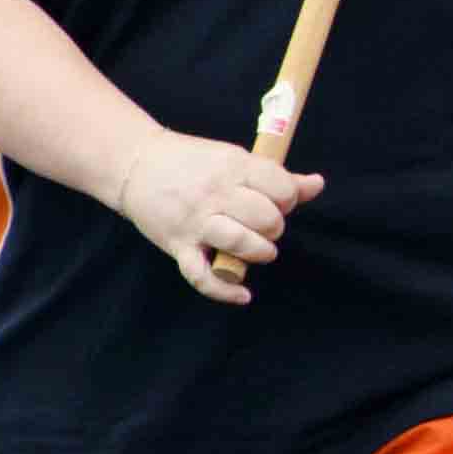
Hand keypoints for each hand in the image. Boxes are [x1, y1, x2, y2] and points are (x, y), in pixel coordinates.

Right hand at [113, 134, 318, 305]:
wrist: (135, 163)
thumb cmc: (193, 162)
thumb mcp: (236, 159)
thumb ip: (278, 176)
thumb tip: (317, 184)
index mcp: (235, 168)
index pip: (282, 189)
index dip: (288, 199)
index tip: (278, 201)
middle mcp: (216, 194)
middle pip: (267, 219)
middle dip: (274, 227)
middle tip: (263, 224)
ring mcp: (195, 221)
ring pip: (241, 243)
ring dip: (259, 252)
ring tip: (260, 249)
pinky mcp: (177, 244)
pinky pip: (202, 275)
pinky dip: (224, 290)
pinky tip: (242, 294)